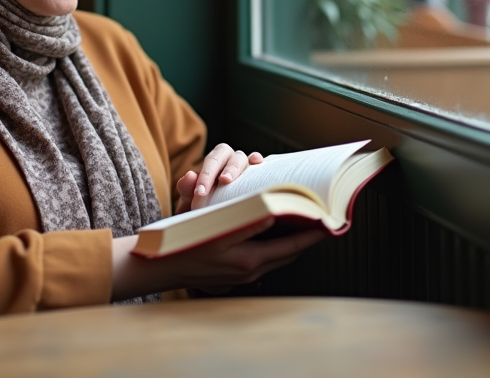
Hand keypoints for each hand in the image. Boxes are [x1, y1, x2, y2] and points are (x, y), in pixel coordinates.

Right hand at [110, 218, 326, 301]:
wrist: (160, 267)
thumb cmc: (185, 245)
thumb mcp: (216, 229)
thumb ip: (247, 221)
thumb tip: (275, 212)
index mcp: (249, 260)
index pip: (292, 248)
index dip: (312, 235)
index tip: (330, 224)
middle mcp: (250, 272)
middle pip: (288, 254)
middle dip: (305, 238)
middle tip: (320, 221)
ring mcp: (242, 276)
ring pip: (276, 258)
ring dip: (289, 243)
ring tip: (302, 226)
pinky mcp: (234, 276)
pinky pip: (263, 260)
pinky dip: (273, 248)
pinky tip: (271, 235)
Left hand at [176, 144, 262, 212]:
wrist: (213, 215)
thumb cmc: (201, 205)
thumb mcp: (190, 200)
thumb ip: (186, 188)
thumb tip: (190, 175)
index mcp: (212, 161)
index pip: (211, 161)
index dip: (206, 175)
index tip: (200, 192)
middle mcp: (227, 159)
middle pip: (226, 153)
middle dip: (223, 166)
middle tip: (223, 181)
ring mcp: (242, 165)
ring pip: (241, 158)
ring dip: (235, 167)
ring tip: (230, 179)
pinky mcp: (254, 173)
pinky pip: (257, 163)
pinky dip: (257, 160)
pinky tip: (256, 163)